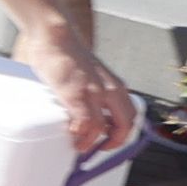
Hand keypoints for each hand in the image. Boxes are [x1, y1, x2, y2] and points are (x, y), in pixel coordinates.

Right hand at [25, 29, 135, 158]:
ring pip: (104, 127)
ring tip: (80, 146)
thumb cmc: (67, 54)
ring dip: (93, 142)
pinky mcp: (75, 94)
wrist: (56, 36)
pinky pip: (84, 122)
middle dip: (114, 143)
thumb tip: (83, 108)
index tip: (109, 140)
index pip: (131, 116)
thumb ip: (93, 91)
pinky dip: (81, 134)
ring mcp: (94, 92)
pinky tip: (73, 135)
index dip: (123, 133)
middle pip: (125, 125)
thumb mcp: (89, 75)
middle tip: (99, 149)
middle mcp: (111, 90)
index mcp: (116, 86)